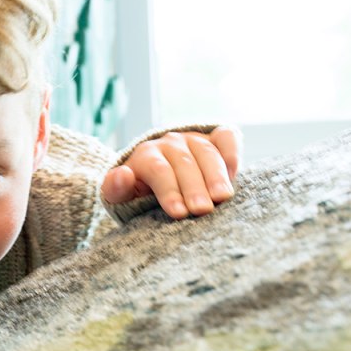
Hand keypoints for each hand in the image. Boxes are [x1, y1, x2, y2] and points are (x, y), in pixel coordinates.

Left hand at [102, 127, 239, 218]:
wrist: (160, 182)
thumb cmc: (142, 195)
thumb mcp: (124, 197)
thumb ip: (116, 189)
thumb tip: (122, 174)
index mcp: (145, 156)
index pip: (158, 170)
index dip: (169, 190)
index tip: (179, 213)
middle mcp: (170, 143)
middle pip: (183, 162)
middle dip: (193, 187)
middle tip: (202, 210)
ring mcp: (194, 139)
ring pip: (206, 151)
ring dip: (215, 174)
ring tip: (221, 197)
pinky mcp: (215, 138)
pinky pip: (226, 138)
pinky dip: (231, 152)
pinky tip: (234, 173)